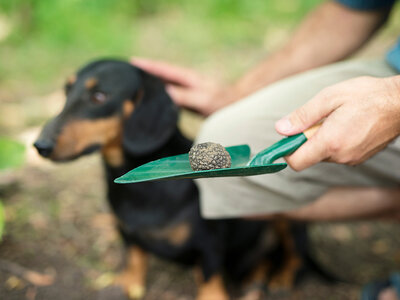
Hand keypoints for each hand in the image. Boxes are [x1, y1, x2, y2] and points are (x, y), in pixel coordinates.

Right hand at [131, 57, 237, 115]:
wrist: (236, 107)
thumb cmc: (221, 104)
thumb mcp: (201, 100)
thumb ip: (183, 96)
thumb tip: (164, 92)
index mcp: (187, 78)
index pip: (163, 69)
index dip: (147, 66)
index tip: (132, 62)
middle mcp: (186, 81)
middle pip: (162, 73)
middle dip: (146, 71)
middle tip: (128, 71)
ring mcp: (188, 88)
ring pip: (166, 82)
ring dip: (152, 81)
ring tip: (137, 82)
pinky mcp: (190, 98)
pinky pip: (171, 92)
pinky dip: (160, 92)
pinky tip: (156, 97)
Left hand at [275, 76, 399, 170]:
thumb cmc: (366, 95)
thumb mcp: (329, 98)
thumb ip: (303, 116)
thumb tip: (280, 129)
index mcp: (330, 142)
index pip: (296, 162)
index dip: (287, 151)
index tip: (288, 137)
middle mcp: (341, 156)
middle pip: (309, 156)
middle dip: (307, 139)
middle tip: (320, 118)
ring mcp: (352, 159)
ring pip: (323, 154)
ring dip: (322, 139)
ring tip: (337, 119)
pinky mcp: (359, 158)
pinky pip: (337, 153)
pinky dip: (334, 142)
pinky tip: (347, 125)